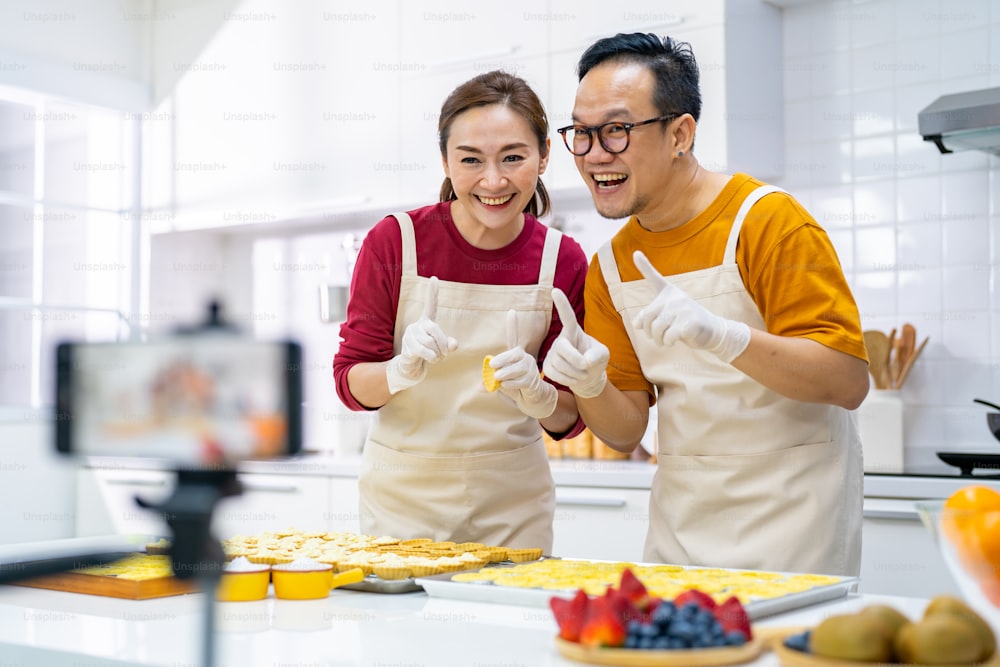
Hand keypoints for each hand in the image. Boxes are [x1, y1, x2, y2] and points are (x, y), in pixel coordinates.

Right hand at [385, 277, 457, 393]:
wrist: (412, 366)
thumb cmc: (429, 354)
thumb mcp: (442, 349)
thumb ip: (449, 345)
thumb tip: (453, 344)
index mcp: (427, 322)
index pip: (430, 305)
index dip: (432, 293)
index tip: (434, 278)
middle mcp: (418, 325)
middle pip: (435, 329)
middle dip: (443, 344)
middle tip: (444, 354)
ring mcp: (411, 334)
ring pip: (430, 342)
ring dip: (437, 353)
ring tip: (435, 357)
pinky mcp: (407, 345)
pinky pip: (424, 350)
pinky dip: (431, 357)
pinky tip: (430, 359)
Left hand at [489, 310, 557, 418]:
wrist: (530, 398)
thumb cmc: (513, 385)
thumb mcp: (499, 381)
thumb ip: (489, 382)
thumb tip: (478, 387)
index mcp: (515, 354)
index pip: (514, 337)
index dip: (513, 325)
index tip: (511, 312)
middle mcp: (524, 358)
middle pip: (514, 353)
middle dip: (503, 359)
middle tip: (492, 365)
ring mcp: (530, 368)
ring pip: (516, 368)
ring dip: (505, 374)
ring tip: (498, 378)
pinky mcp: (533, 380)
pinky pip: (520, 380)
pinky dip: (511, 384)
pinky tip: (507, 385)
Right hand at [541, 288, 608, 398]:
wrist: (587, 378)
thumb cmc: (595, 360)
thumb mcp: (603, 355)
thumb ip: (598, 355)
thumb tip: (585, 361)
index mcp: (574, 331)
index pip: (567, 316)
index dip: (562, 304)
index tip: (555, 290)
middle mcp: (560, 340)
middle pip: (563, 347)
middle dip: (575, 359)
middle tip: (586, 367)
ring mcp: (552, 353)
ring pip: (560, 364)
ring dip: (576, 373)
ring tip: (583, 373)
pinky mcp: (547, 367)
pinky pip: (555, 374)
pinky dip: (568, 380)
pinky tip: (573, 377)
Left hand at [631, 250, 749, 363]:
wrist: (713, 332)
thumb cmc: (686, 324)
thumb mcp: (667, 318)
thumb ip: (651, 318)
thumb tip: (637, 324)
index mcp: (670, 293)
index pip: (655, 278)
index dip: (644, 266)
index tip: (635, 253)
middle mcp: (676, 298)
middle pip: (648, 317)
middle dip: (649, 332)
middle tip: (656, 338)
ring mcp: (683, 309)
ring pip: (657, 328)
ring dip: (658, 340)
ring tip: (664, 341)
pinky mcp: (690, 322)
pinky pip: (668, 336)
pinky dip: (668, 342)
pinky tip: (675, 341)